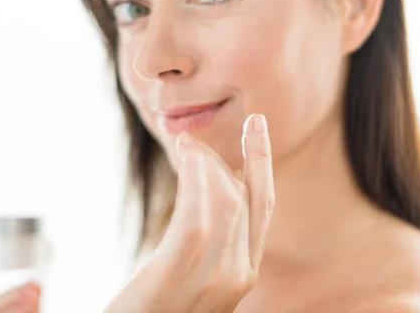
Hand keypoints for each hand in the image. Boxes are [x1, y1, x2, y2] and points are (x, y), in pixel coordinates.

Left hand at [105, 113, 274, 312]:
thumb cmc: (155, 306)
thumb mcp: (191, 270)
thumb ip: (206, 235)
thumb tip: (202, 185)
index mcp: (243, 273)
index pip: (264, 205)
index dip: (262, 162)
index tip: (257, 125)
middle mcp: (239, 275)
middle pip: (243, 197)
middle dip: (224, 158)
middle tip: (190, 140)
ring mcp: (215, 279)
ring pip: (225, 200)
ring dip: (204, 164)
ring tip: (183, 145)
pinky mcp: (179, 275)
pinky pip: (197, 216)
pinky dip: (194, 179)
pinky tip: (184, 156)